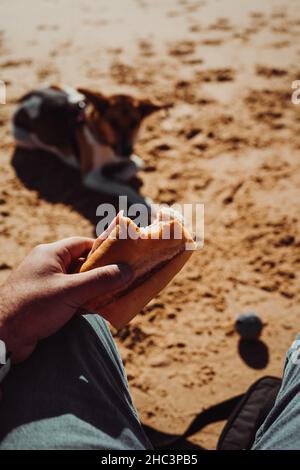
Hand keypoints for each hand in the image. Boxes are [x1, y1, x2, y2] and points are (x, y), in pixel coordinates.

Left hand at [0, 237, 132, 362]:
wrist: (1, 338)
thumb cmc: (33, 307)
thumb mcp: (70, 291)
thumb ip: (100, 280)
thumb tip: (128, 270)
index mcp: (50, 254)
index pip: (83, 244)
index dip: (104, 250)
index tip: (123, 257)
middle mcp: (48, 266)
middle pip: (83, 264)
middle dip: (103, 273)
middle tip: (125, 279)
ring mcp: (47, 286)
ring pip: (79, 283)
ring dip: (96, 290)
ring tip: (118, 296)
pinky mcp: (46, 304)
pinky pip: (72, 298)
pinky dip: (86, 303)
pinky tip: (101, 310)